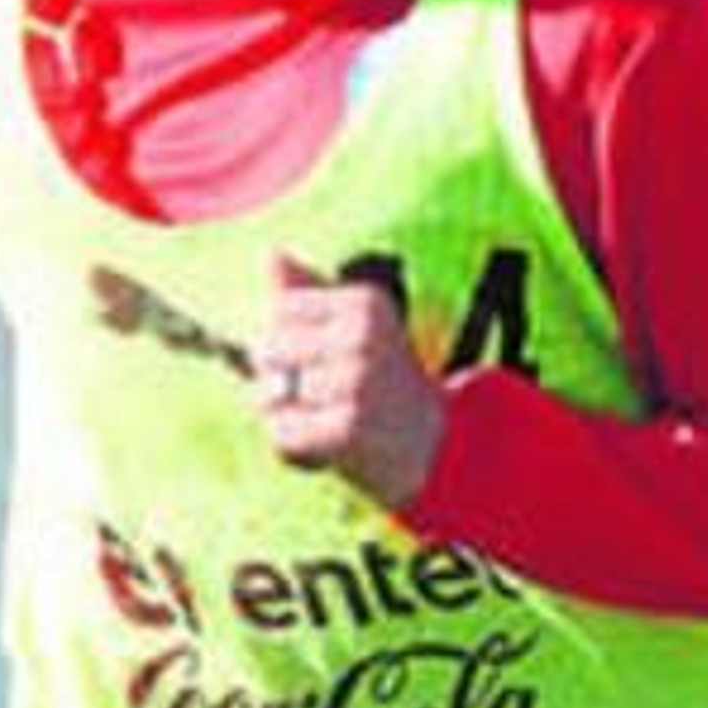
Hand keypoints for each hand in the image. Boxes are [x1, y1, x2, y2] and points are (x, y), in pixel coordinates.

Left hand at [250, 253, 444, 508]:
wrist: (440, 452)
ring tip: (325, 427)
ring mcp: (356, 382)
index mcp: (365, 303)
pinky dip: (291, 450)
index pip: (278, 310)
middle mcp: (363, 336)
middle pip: (267, 349)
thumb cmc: (388, 388)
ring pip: (269, 396)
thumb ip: (311, 294)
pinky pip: (281, 433)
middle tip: (318, 402)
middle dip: (275, 381)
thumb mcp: (359, 330)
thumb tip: (270, 254)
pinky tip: (322, 452)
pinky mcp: (347, 429)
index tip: (314, 365)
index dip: (280, 342)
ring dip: (286, 420)